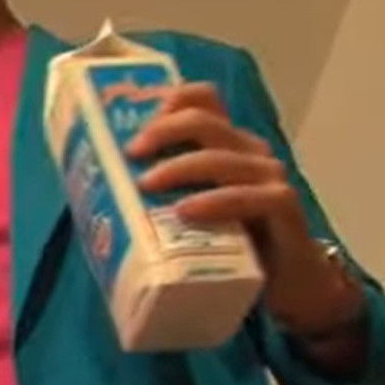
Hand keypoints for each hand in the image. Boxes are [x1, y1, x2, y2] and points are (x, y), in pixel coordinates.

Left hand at [127, 82, 362, 337]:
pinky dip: (216, 201)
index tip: (131, 121)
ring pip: (222, 157)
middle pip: (205, 121)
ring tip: (145, 185)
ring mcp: (269, 177)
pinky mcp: (284, 207)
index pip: (203, 99)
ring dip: (180, 168)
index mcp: (226, 143)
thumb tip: (94, 189)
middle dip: (162, 131)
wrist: (289, 286)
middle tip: (130, 155)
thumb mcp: (190, 212)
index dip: (168, 100)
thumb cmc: (232, 245)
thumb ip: (160, 193)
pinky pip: (250, 196)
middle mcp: (249, 151)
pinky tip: (187, 211)